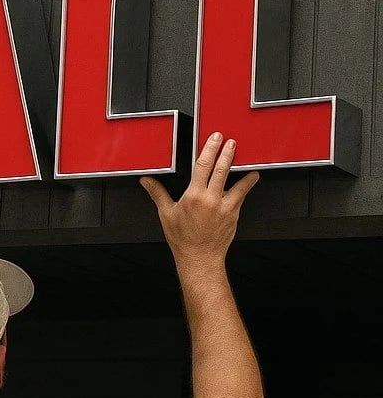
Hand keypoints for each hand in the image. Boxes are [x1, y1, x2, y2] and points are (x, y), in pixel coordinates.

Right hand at [140, 133, 258, 271]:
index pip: (203, 166)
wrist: (199, 257)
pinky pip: (242, 195)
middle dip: (227, 153)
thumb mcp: (166, 214)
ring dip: (241, 168)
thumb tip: (147, 181)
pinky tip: (251, 178)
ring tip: (245, 158)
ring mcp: (225, 206)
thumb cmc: (183, 238)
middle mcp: (210, 199)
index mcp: (193, 196)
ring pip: (236, 182)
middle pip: (221, 169)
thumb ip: (157, 193)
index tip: (215, 139)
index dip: (210, 149)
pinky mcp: (234, 214)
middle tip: (231, 142)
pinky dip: (247, 185)